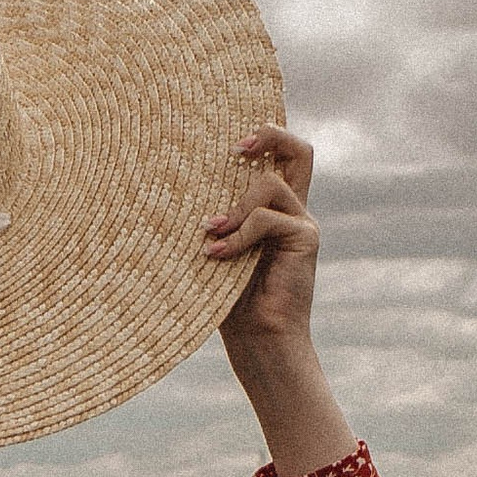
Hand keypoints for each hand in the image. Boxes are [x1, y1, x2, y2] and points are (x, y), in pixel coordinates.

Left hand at [207, 128, 318, 360]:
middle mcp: (293, 211)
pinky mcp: (304, 239)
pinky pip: (265, 219)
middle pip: (300, 151)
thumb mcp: (214, 249)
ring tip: (210, 232)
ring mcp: (301, 224)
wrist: (259, 342)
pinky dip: (238, 234)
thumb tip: (172, 184)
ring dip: (234, 206)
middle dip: (270, 134)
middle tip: (235, 148)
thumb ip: (212, 218)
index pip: (280, 157)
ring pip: (270, 183)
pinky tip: (216, 255)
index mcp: (273, 209)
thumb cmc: (228, 300)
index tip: (229, 143)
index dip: (263, 136)